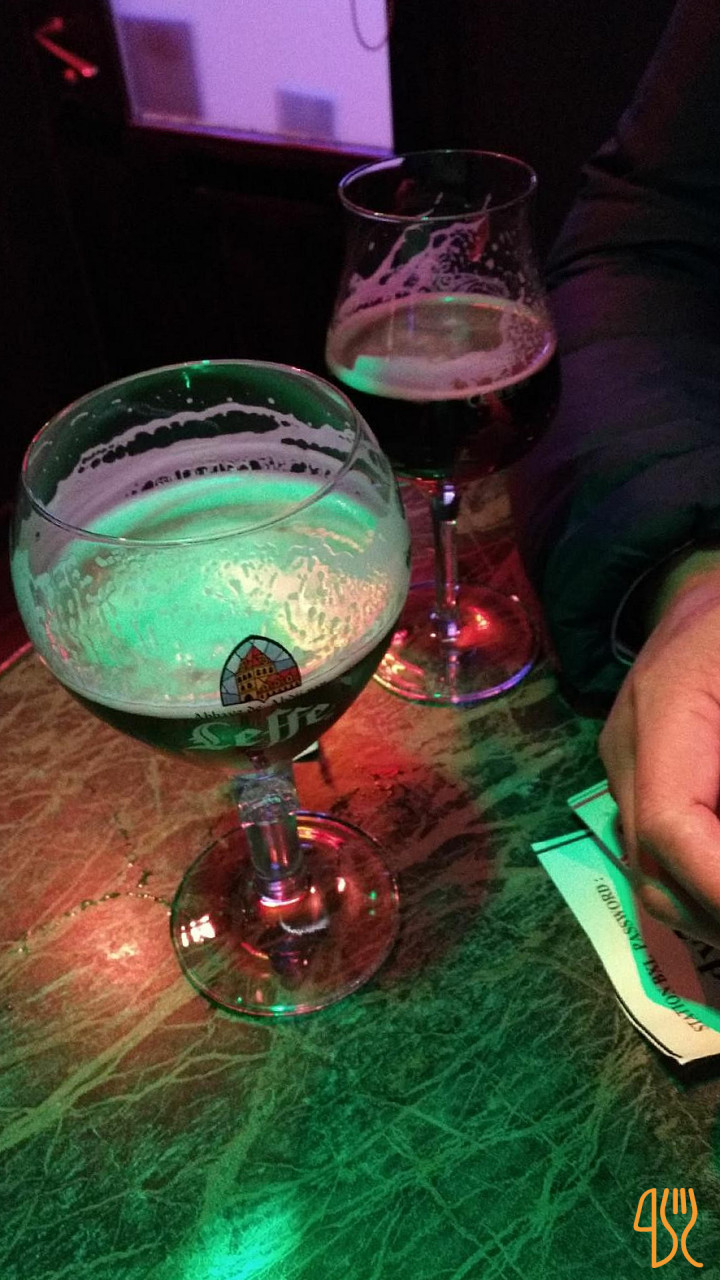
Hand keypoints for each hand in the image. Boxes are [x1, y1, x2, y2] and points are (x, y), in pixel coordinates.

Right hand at [599, 557, 719, 945]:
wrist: (698, 575)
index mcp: (664, 712)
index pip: (670, 826)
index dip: (718, 884)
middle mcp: (630, 748)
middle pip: (653, 866)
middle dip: (717, 913)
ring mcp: (626, 763)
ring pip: (653, 870)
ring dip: (712, 905)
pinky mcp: (639, 771)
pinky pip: (662, 846)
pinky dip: (707, 877)